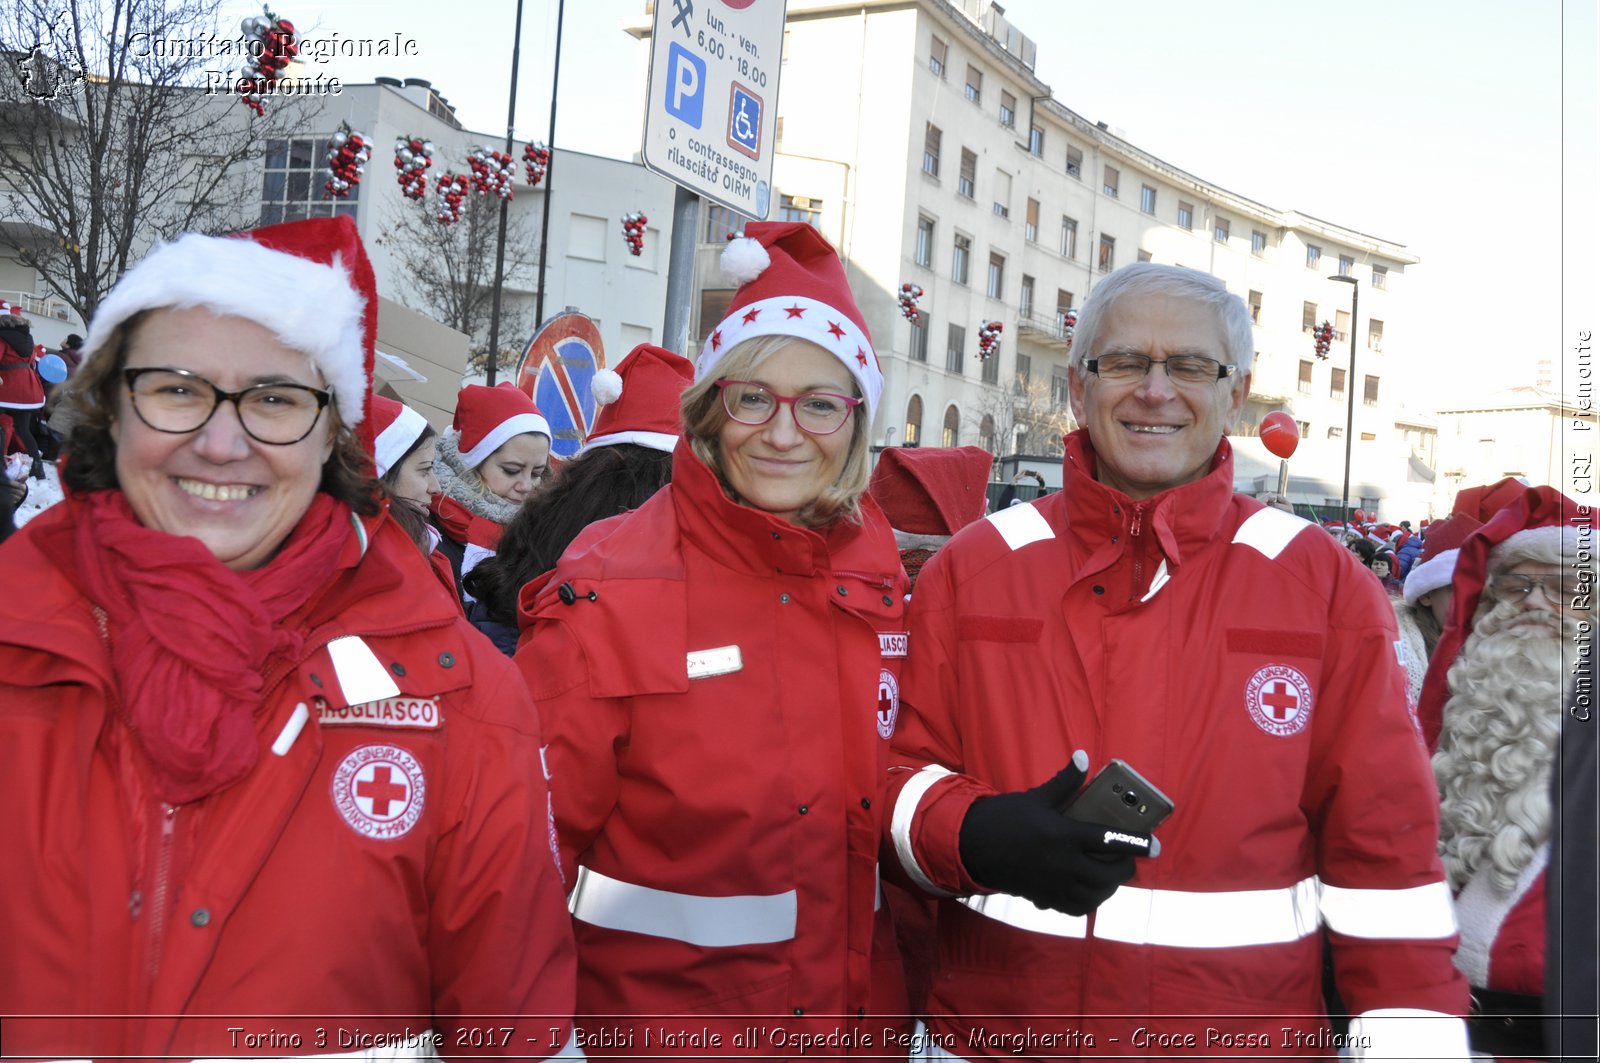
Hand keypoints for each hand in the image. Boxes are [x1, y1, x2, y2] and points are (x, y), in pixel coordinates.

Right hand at [958, 750, 1153, 915]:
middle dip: (1125, 868)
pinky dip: (1090, 901)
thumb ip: (1065, 781)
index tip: (1155, 845)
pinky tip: (1091, 890)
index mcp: (1062, 834)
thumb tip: (1083, 756)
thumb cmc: (1007, 818)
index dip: (1136, 844)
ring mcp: (1054, 884)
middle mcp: (1061, 863)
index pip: (1108, 840)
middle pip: (1107, 874)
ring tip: (1112, 874)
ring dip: (1110, 886)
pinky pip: (1077, 907)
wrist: (974, 847)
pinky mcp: (1045, 898)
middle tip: (1129, 860)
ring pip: (1096, 895)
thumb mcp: (1037, 797)